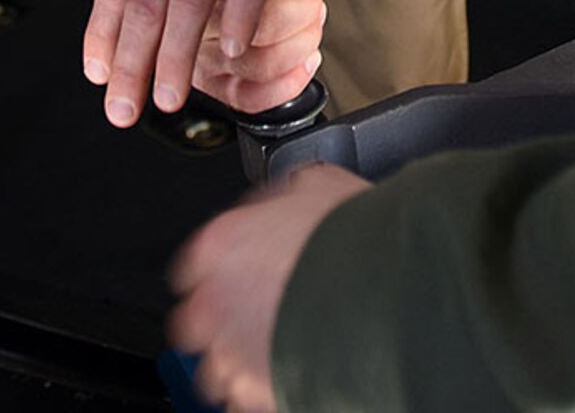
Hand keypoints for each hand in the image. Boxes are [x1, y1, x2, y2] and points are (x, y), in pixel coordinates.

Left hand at [169, 165, 369, 412]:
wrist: (382, 286)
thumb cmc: (353, 237)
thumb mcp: (319, 182)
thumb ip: (287, 194)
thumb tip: (289, 194)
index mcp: (219, 246)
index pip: (192, 266)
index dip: (222, 269)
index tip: (243, 272)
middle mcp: (211, 303)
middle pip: (196, 322)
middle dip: (225, 319)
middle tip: (264, 310)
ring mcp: (230, 353)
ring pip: (217, 367)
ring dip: (243, 358)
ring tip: (286, 343)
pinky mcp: (253, 392)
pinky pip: (247, 399)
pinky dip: (266, 387)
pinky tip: (297, 366)